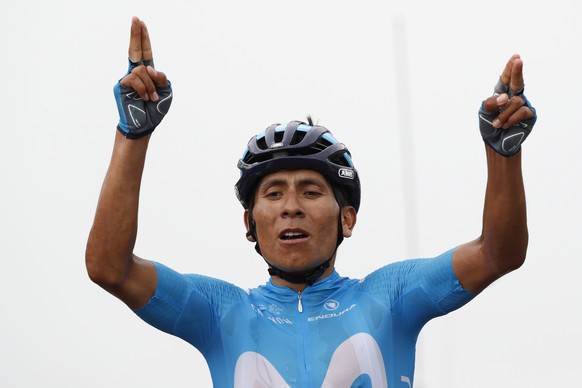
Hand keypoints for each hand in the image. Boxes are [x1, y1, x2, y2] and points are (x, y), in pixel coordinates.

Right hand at [113, 17, 172, 138]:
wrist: (145, 125)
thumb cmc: (155, 110)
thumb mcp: (166, 91)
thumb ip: (161, 77)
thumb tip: (148, 67)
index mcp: (148, 73)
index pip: (145, 51)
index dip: (143, 38)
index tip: (140, 22)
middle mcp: (136, 72)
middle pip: (135, 50)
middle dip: (136, 34)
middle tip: (135, 18)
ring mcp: (128, 78)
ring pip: (141, 70)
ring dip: (150, 85)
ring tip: (152, 97)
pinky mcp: (122, 85)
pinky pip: (135, 79)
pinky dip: (143, 89)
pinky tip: (145, 98)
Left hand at [478, 54, 536, 156]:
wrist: (496, 143)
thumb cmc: (489, 125)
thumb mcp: (484, 113)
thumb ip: (491, 103)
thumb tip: (506, 97)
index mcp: (501, 93)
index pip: (506, 78)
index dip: (510, 68)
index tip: (516, 57)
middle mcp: (513, 96)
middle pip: (517, 81)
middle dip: (517, 71)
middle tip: (518, 60)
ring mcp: (522, 105)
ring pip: (516, 101)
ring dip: (504, 114)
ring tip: (497, 124)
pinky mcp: (529, 115)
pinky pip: (522, 112)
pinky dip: (511, 119)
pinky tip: (505, 126)